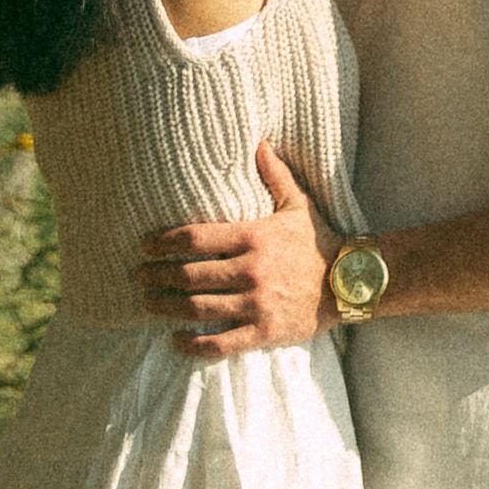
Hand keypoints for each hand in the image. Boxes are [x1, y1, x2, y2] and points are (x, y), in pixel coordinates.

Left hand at [136, 138, 337, 351]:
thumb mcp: (298, 205)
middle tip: (138, 277)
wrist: (351, 282)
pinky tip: (174, 340)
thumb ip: (275, 175)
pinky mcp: (263, 332)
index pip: (195, 238)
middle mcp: (252, 271)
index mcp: (255, 236)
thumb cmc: (319, 241)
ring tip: (148, 303)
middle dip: (156, 276)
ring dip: (165, 308)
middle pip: (188, 275)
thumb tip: (259, 142)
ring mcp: (256, 304)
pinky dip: (191, 345)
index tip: (144, 246)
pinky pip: (219, 344)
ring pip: (197, 309)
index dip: (163, 242)